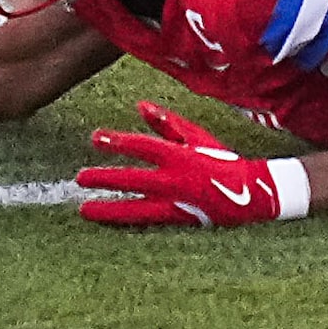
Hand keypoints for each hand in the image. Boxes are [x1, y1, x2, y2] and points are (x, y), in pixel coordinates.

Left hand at [78, 101, 291, 227]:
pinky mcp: (176, 221)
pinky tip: (106, 221)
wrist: (247, 194)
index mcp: (179, 155)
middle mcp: (174, 181)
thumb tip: (140, 106)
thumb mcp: (195, 136)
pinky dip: (124, 220)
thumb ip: (167, 122)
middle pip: (132, 180)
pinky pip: (145, 222)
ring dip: (108, 208)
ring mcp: (174, 204)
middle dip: (105, 178)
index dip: (117, 142)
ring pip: (135, 208)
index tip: (95, 137)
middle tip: (80, 177)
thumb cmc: (219, 159)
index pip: (142, 147)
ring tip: (84, 209)